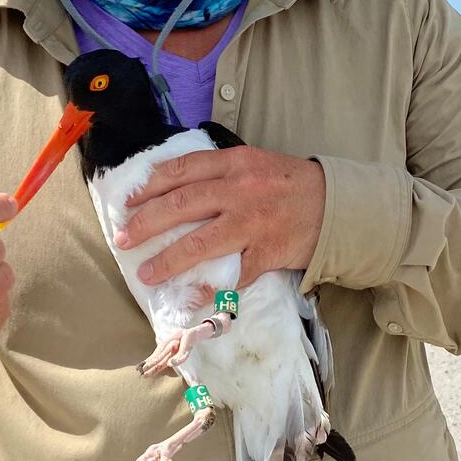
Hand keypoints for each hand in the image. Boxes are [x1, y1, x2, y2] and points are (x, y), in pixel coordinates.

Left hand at [115, 146, 325, 287]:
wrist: (336, 205)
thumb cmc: (291, 184)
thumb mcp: (255, 163)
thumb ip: (220, 171)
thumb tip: (174, 188)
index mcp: (235, 164)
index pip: (182, 171)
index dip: (149, 186)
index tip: (128, 201)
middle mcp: (240, 191)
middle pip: (181, 205)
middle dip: (146, 223)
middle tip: (124, 238)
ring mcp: (252, 224)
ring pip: (199, 243)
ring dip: (168, 261)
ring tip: (147, 273)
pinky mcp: (265, 254)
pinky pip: (231, 276)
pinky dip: (209, 289)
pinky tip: (191, 297)